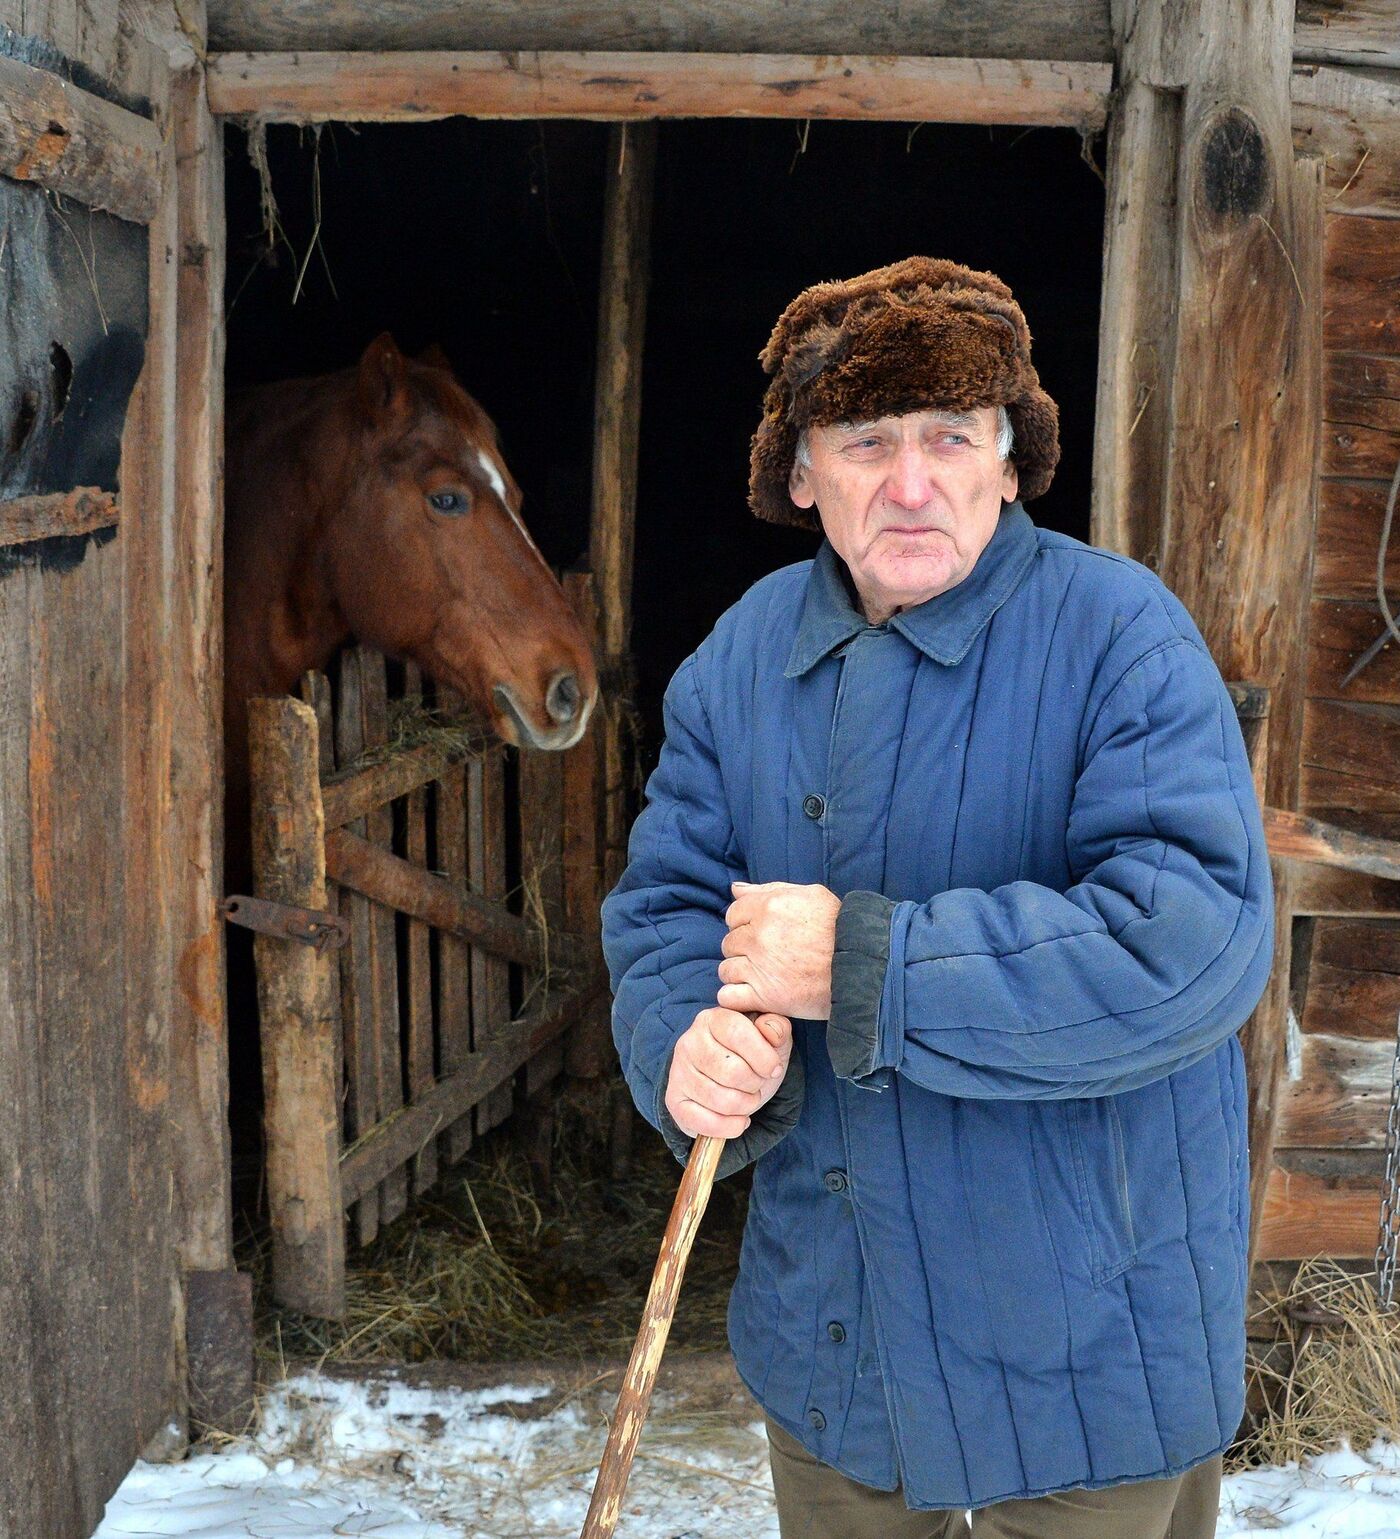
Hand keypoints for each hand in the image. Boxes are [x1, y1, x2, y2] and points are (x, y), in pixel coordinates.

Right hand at [665, 1006, 792, 1139]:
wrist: (730, 1084)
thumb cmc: (752, 1057)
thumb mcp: (772, 1039)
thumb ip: (777, 1027)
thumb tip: (772, 1029)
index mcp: (713, 1019)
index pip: (738, 1034)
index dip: (764, 1057)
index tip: (773, 1068)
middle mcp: (689, 1042)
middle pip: (733, 1072)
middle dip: (755, 1085)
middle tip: (756, 1084)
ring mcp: (678, 1072)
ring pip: (722, 1100)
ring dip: (746, 1106)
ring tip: (747, 1099)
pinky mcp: (674, 1101)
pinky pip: (707, 1123)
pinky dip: (731, 1127)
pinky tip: (738, 1119)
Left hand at [717, 880, 840, 1019]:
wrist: (865, 967)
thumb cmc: (841, 928)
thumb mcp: (810, 895)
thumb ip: (769, 889)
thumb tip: (735, 889)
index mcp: (769, 907)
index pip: (733, 914)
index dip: (746, 924)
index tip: (764, 935)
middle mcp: (759, 936)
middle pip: (729, 942)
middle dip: (744, 949)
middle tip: (769, 957)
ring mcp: (760, 967)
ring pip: (726, 969)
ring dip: (741, 974)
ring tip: (765, 977)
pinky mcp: (765, 996)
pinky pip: (728, 996)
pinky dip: (737, 998)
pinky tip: (753, 995)